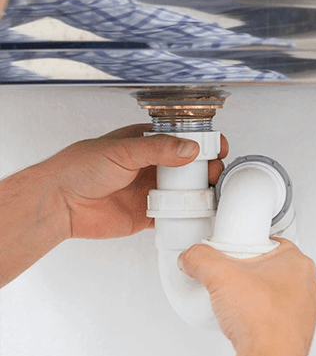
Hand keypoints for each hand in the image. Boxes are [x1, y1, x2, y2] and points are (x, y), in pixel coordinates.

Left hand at [45, 124, 228, 239]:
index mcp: (145, 143)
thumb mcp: (122, 151)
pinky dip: (186, 216)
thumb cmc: (77, 169)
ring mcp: (150, 191)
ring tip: (207, 195)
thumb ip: (158, 149)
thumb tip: (189, 149)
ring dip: (199, 194)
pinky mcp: (147, 214)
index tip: (217, 149)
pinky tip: (194, 214)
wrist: (59, 204)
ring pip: (185, 192)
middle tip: (212, 175)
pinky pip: (174, 215)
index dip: (202, 143)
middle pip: (189, 168)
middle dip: (206, 170)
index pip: (182, 140)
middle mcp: (150, 166)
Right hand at [177, 238, 315, 355]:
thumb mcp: (219, 276)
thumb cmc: (262, 321)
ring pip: (277, 293)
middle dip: (251, 273)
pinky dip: (262, 317)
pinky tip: (247, 322)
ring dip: (258, 296)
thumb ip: (200, 258)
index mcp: (298, 263)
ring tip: (238, 302)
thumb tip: (192, 257)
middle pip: (273, 269)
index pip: (272, 243)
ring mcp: (307, 310)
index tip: (235, 253)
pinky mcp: (299, 331)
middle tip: (233, 278)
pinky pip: (278, 316)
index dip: (249, 246)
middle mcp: (309, 286)